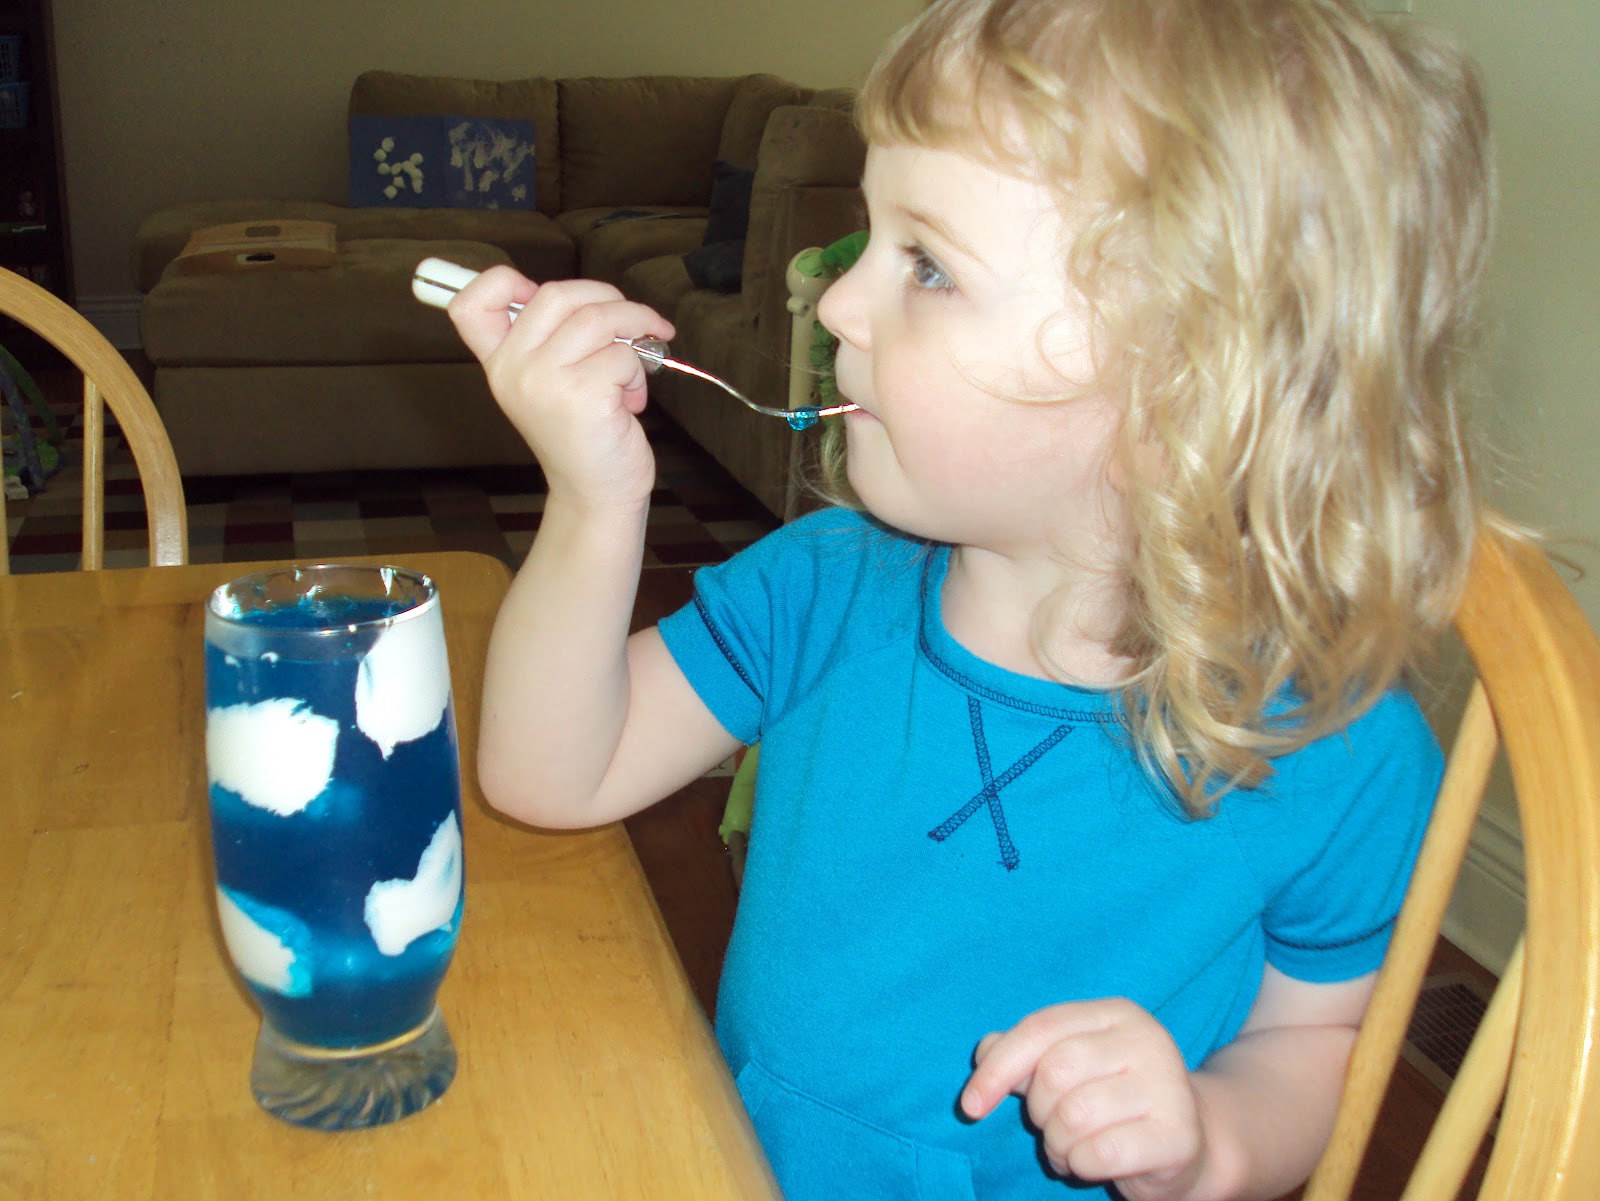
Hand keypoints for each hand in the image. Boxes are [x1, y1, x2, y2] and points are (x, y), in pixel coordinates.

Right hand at [447, 266, 674, 509]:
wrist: (595, 494)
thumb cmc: (582, 434)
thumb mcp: (549, 385)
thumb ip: (550, 341)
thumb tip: (588, 296)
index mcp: (498, 364)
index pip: (469, 305)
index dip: (501, 281)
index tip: (535, 291)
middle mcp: (513, 370)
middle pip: (556, 293)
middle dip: (607, 299)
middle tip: (633, 322)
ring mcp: (545, 381)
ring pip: (599, 318)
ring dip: (635, 332)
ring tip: (638, 366)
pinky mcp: (584, 394)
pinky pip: (623, 354)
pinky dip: (640, 371)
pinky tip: (631, 400)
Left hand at [960, 999, 1206, 1200]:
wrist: (1187, 1146)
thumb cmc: (1112, 1102)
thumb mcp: (1067, 1069)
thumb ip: (1024, 1054)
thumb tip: (985, 1051)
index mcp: (1116, 1013)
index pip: (1040, 1028)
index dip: (997, 1069)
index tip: (970, 1107)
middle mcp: (1147, 1040)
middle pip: (1054, 1073)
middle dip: (1039, 1112)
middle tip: (1055, 1128)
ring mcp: (1168, 1086)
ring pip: (1073, 1117)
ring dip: (1059, 1145)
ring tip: (1074, 1148)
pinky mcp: (1178, 1135)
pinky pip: (1099, 1153)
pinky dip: (1082, 1165)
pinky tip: (1094, 1163)